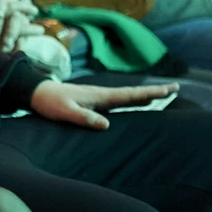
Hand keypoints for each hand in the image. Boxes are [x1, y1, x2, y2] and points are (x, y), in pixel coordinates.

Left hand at [29, 79, 177, 130]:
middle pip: (134, 93)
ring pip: (127, 96)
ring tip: (163, 94)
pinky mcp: (93, 101)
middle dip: (155, 91)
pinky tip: (135, 103)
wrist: (36, 92)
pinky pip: (118, 100)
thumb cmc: (50, 103)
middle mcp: (102, 94)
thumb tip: (106, 124)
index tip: (169, 89)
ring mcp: (98, 97)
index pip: (130, 94)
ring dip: (145, 94)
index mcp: (100, 96)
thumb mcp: (65, 112)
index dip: (150, 92)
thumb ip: (84, 117)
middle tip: (176, 87)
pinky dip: (131, 99)